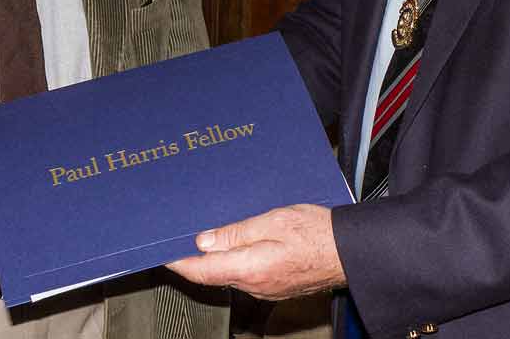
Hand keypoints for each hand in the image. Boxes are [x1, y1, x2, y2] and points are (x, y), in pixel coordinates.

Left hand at [167, 204, 345, 299]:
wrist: (349, 252)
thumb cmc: (316, 232)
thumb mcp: (274, 220)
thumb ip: (237, 232)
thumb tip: (203, 241)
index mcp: (250, 268)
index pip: (201, 271)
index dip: (177, 262)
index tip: (160, 250)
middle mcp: (254, 285)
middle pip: (212, 274)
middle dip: (193, 258)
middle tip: (177, 237)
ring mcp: (265, 289)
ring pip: (228, 274)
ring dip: (213, 259)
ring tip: (202, 235)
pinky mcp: (275, 285)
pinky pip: (245, 274)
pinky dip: (232, 261)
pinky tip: (234, 243)